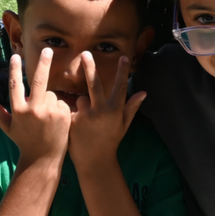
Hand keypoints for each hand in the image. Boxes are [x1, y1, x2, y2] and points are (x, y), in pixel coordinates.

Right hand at [0, 51, 69, 166]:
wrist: (43, 159)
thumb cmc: (24, 141)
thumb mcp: (8, 127)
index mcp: (18, 111)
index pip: (15, 84)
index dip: (15, 69)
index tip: (16, 56)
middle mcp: (33, 110)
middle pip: (39, 80)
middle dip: (43, 63)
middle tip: (48, 49)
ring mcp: (49, 112)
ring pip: (50, 94)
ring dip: (48, 100)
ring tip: (45, 118)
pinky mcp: (63, 115)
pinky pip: (61, 102)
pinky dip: (59, 107)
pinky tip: (55, 121)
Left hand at [67, 53, 145, 172]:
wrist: (95, 162)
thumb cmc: (110, 142)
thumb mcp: (123, 125)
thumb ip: (131, 108)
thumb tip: (144, 93)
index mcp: (115, 111)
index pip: (120, 87)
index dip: (122, 71)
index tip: (123, 57)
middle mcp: (101, 112)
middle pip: (95, 84)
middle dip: (90, 67)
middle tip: (84, 53)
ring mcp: (86, 116)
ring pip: (81, 99)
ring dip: (81, 106)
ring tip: (86, 123)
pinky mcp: (73, 121)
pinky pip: (70, 109)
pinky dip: (72, 114)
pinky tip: (75, 127)